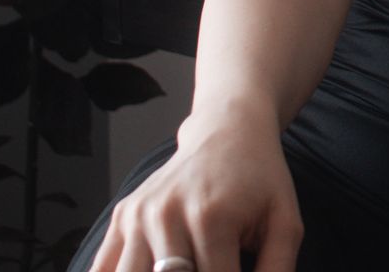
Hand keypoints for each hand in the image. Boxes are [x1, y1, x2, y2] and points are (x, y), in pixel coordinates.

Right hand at [87, 111, 301, 271]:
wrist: (227, 131)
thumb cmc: (260, 179)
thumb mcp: (285, 221)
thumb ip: (278, 269)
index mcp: (211, 219)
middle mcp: (167, 216)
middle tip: (205, 271)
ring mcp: (139, 217)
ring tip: (182, 270)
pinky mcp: (122, 217)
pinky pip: (103, 268)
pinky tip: (146, 271)